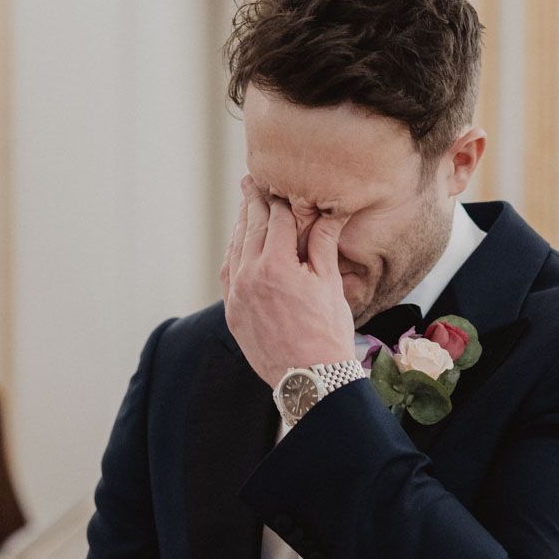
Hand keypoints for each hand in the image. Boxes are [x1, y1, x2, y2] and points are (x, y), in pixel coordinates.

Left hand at [222, 176, 353, 387]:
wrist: (310, 378)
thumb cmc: (327, 332)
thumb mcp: (329, 283)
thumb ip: (323, 243)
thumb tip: (331, 212)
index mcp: (276, 265)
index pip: (277, 219)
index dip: (279, 198)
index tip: (276, 180)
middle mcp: (249, 277)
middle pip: (250, 228)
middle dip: (252, 203)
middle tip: (249, 180)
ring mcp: (237, 296)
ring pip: (235, 249)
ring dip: (240, 226)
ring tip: (245, 208)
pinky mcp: (232, 313)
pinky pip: (228, 274)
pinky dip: (233, 254)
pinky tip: (238, 246)